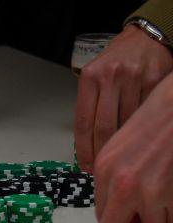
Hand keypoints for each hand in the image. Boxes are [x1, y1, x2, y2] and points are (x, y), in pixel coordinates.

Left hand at [75, 25, 172, 171]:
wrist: (145, 38)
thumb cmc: (116, 62)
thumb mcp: (95, 77)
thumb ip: (91, 105)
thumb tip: (87, 145)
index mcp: (90, 77)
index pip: (83, 122)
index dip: (83, 149)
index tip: (85, 165)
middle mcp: (111, 75)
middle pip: (104, 127)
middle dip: (102, 152)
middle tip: (102, 166)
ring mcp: (134, 77)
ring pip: (127, 123)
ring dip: (123, 145)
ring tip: (120, 157)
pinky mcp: (156, 80)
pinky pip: (146, 114)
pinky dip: (140, 130)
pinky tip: (137, 140)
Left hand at [93, 72, 172, 222]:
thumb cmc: (162, 123)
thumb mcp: (126, 149)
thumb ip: (118, 182)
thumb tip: (121, 216)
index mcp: (103, 170)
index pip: (99, 219)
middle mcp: (119, 183)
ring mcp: (146, 190)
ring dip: (162, 222)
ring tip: (170, 192)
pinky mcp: (169, 194)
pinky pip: (172, 221)